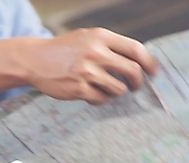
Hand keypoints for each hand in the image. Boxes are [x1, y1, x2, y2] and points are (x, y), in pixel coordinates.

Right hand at [18, 29, 159, 104]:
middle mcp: (95, 52)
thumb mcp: (87, 38)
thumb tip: (141, 62)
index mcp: (100, 36)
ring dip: (117, 92)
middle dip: (137, 82)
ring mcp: (87, 71)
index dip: (149, 63)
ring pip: (119, 89)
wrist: (34, 59)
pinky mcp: (79, 89)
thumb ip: (111, 46)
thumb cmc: (66, 50)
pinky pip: (102, 100)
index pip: (136, 49)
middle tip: (134, 86)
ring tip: (106, 88)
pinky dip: (101, 99)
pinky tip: (91, 93)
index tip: (153, 73)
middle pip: (133, 71)